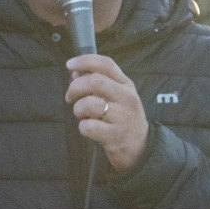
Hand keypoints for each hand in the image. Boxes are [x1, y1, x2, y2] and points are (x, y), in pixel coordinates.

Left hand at [65, 54, 149, 172]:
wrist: (140, 147)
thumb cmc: (122, 118)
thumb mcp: (116, 96)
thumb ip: (97, 83)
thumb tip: (75, 72)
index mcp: (126, 84)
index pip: (106, 64)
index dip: (85, 60)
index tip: (69, 64)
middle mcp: (126, 98)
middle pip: (94, 81)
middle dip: (75, 88)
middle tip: (70, 97)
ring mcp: (122, 117)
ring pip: (88, 104)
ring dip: (78, 109)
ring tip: (83, 116)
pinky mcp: (114, 136)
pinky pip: (87, 126)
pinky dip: (83, 127)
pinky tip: (90, 129)